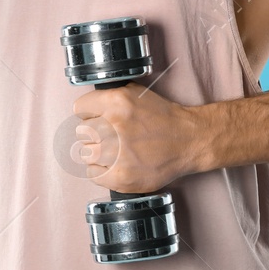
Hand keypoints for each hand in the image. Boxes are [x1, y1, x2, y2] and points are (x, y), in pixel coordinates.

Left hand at [70, 82, 208, 193]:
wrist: (189, 141)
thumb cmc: (162, 117)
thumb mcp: (134, 93)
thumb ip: (107, 98)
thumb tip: (85, 109)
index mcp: (116, 102)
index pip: (79, 108)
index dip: (88, 113)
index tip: (97, 117)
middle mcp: (114, 127)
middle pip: (81, 132)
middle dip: (94, 133)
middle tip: (110, 135)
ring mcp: (117, 154)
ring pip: (85, 153)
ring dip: (97, 153)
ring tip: (113, 151)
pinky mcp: (121, 176)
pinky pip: (92, 174)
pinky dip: (101, 170)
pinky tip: (115, 165)